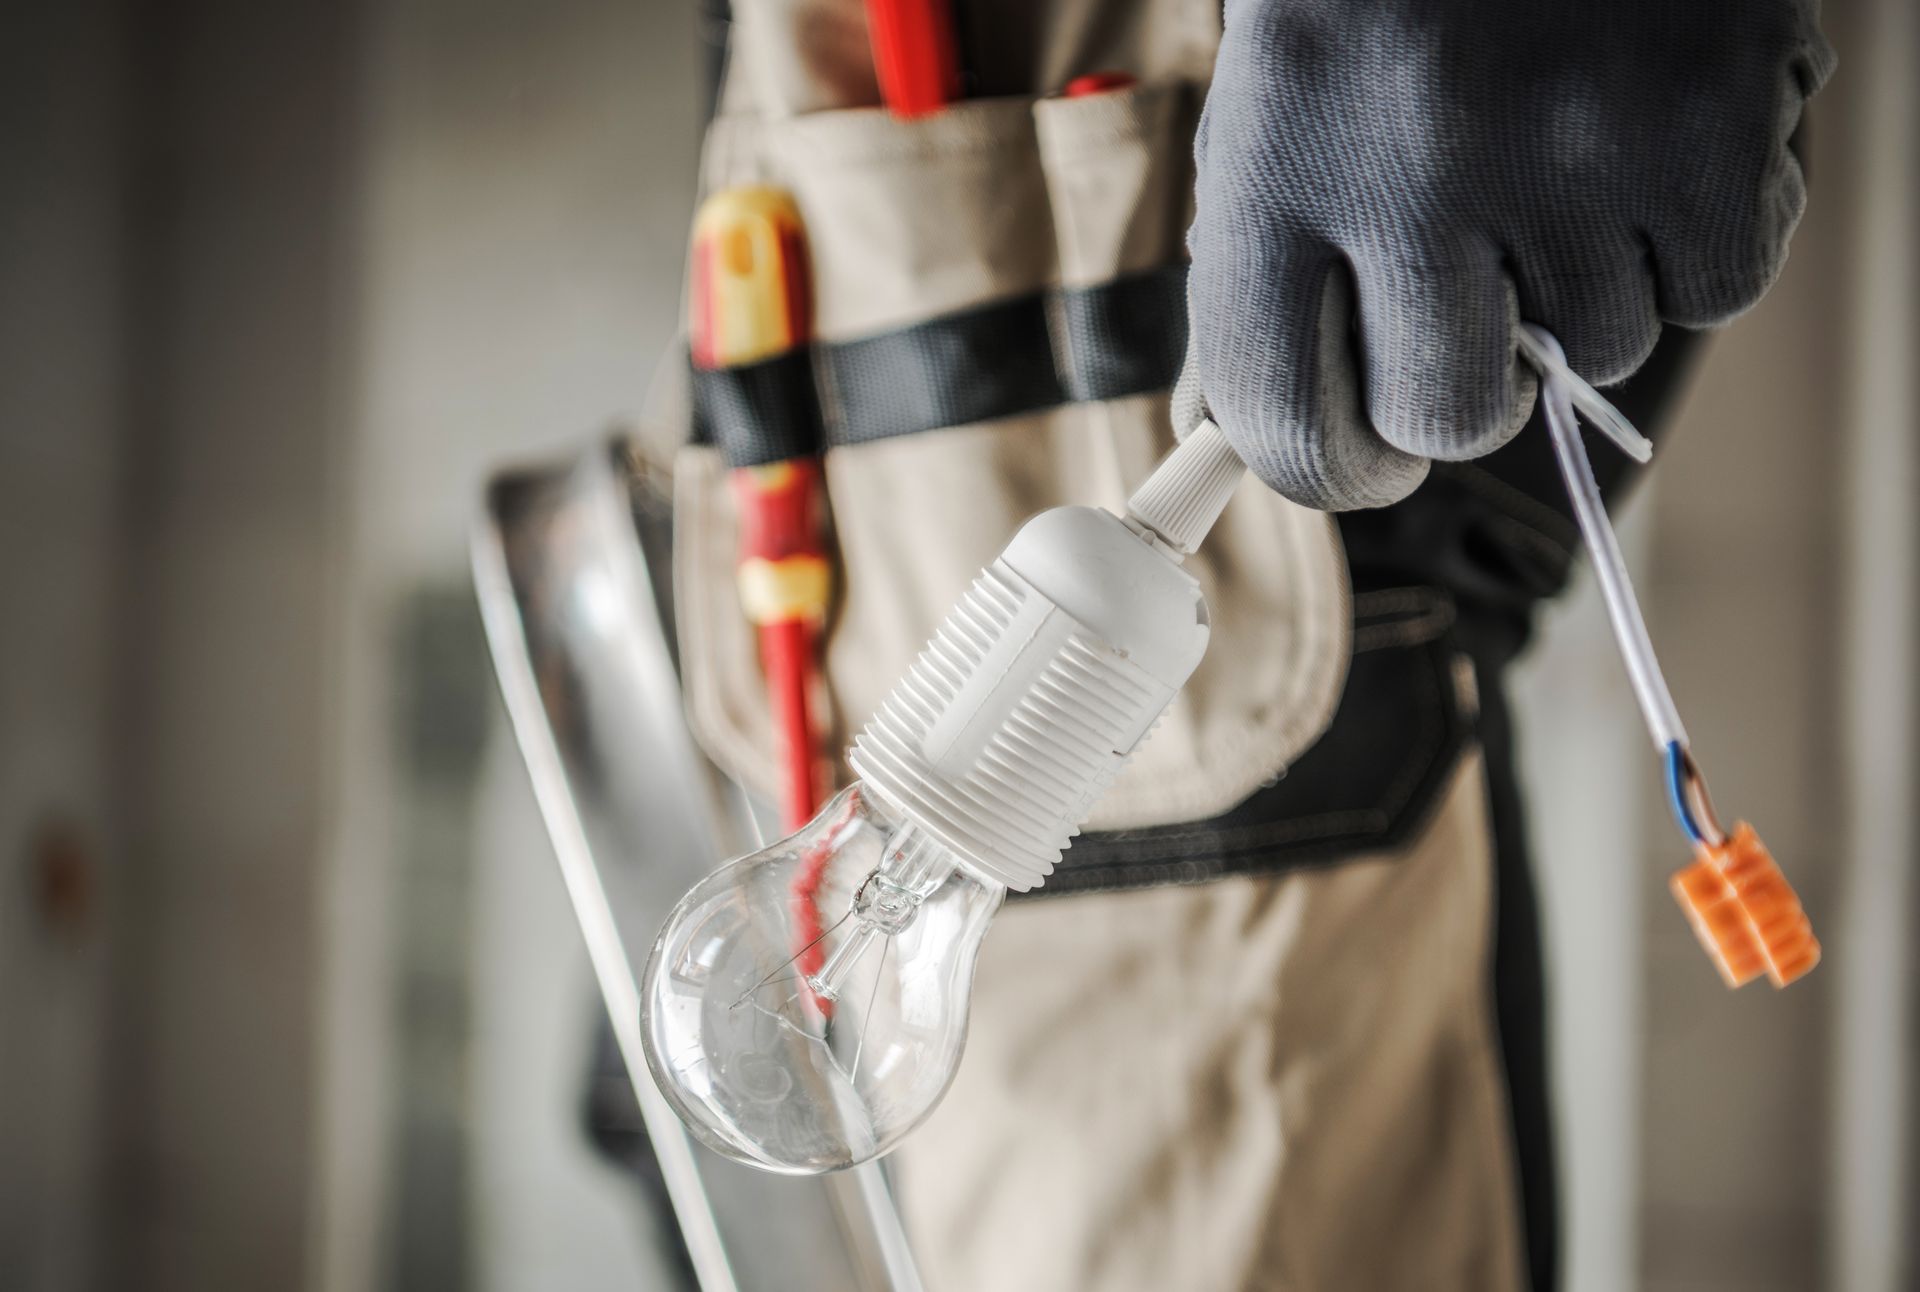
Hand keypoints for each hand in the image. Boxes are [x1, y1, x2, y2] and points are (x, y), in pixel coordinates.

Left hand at [1180, 0, 1834, 509]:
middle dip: (1456, 394)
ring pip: (1594, 357)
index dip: (1323, 468)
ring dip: (1578, 294)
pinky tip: (1644, 153)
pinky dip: (1685, 247)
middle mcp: (1417, 164)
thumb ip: (1258, 273)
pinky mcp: (1711, 129)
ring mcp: (1574, 148)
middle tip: (1470, 322)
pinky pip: (1711, 293)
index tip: (1359, 461)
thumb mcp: (1274, 108)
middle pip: (1446, 420)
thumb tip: (1241, 436)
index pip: (1285, 419)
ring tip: (1559, 166)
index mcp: (1281, 158)